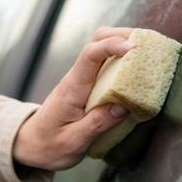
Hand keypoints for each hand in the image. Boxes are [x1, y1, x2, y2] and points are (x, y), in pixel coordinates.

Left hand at [12, 27, 134, 170]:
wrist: (32, 145)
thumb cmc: (49, 145)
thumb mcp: (73, 142)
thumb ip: (97, 124)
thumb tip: (123, 107)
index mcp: (72, 88)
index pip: (90, 55)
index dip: (112, 46)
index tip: (133, 48)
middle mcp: (77, 78)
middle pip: (97, 40)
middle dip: (122, 35)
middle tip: (148, 43)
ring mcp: (82, 79)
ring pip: (102, 48)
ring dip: (124, 43)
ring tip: (149, 51)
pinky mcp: (88, 85)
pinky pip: (105, 64)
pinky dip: (122, 60)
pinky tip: (137, 67)